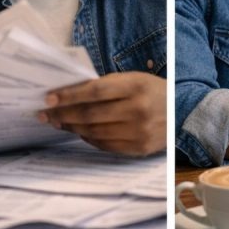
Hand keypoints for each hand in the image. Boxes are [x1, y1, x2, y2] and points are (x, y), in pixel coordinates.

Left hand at [39, 72, 165, 155]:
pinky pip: (105, 145)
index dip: (69, 96)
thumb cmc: (152, 92)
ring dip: (71, 127)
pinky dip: (87, 138)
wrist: (183, 113)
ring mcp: (139, 132)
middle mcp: (138, 110)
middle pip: (90, 114)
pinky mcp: (138, 148)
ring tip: (58, 122)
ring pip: (94, 131)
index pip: (94, 92)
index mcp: (136, 86)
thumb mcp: (133, 80)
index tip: (49, 98)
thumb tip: (69, 94)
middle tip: (45, 114)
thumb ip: (106, 85)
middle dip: (63, 114)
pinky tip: (78, 131)